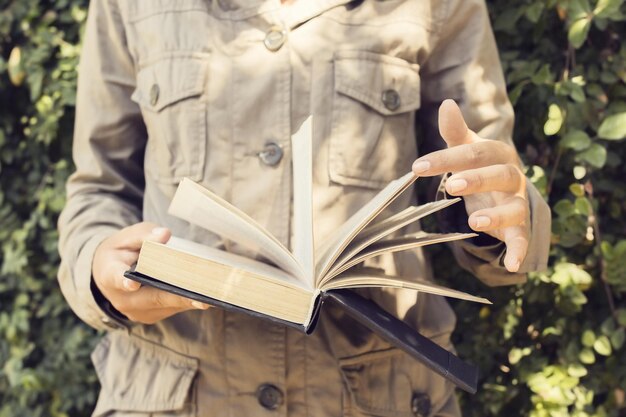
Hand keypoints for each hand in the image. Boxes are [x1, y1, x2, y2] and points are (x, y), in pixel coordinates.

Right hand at [92, 222, 208, 323]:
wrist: (106, 275)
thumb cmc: (121, 251)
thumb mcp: (126, 237)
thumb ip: (144, 234)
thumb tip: (165, 234)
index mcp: (110, 274)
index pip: (116, 277)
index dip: (125, 281)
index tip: (132, 285)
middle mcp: (123, 299)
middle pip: (154, 297)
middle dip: (180, 296)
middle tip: (204, 297)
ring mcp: (138, 311)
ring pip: (167, 305)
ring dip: (190, 299)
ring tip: (213, 292)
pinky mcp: (151, 317)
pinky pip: (173, 308)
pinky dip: (188, 299)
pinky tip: (207, 292)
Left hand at [412, 99, 528, 272]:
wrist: (505, 190)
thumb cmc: (480, 165)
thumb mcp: (467, 148)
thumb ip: (455, 131)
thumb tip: (447, 103)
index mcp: (498, 154)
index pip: (474, 152)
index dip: (446, 159)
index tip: (417, 167)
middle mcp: (513, 177)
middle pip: (500, 175)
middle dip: (477, 179)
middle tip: (451, 185)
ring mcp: (518, 203)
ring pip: (514, 207)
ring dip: (496, 215)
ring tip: (474, 222)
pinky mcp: (518, 227)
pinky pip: (522, 239)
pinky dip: (519, 251)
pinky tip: (510, 265)